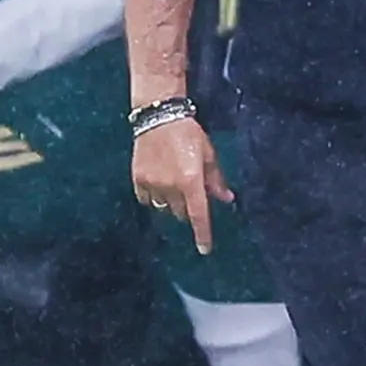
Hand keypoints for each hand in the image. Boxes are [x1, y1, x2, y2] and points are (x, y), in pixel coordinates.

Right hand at [133, 116, 233, 253]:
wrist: (159, 116)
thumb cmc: (189, 133)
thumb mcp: (208, 154)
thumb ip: (216, 180)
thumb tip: (227, 199)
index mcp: (191, 180)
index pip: (198, 215)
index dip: (202, 234)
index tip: (205, 249)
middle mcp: (170, 186)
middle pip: (180, 213)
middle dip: (187, 207)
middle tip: (189, 190)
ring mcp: (152, 183)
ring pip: (163, 207)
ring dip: (170, 202)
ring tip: (172, 182)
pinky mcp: (138, 179)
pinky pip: (146, 199)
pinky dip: (153, 196)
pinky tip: (158, 182)